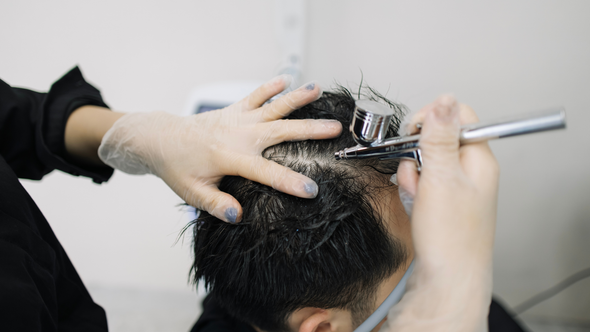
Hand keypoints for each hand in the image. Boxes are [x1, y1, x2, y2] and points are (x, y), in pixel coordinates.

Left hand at [97, 76, 341, 222]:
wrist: (162, 139)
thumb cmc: (178, 168)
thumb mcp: (193, 193)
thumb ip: (216, 205)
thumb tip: (239, 216)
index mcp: (230, 157)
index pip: (266, 172)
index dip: (290, 182)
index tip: (312, 190)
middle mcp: (238, 135)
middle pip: (280, 131)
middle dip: (309, 131)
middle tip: (334, 129)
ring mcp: (238, 119)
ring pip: (272, 107)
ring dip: (296, 99)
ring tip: (317, 89)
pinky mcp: (235, 110)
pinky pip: (255, 96)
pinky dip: (270, 87)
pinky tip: (287, 79)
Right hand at [388, 96, 498, 330]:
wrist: (446, 278)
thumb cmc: (449, 235)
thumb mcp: (440, 177)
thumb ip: (439, 136)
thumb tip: (445, 98)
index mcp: (479, 159)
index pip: (458, 117)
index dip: (432, 119)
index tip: (414, 133)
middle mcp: (472, 170)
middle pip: (438, 139)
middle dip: (417, 153)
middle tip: (417, 173)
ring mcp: (458, 186)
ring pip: (426, 161)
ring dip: (413, 173)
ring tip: (416, 195)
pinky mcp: (445, 201)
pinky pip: (424, 182)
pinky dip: (413, 189)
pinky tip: (415, 204)